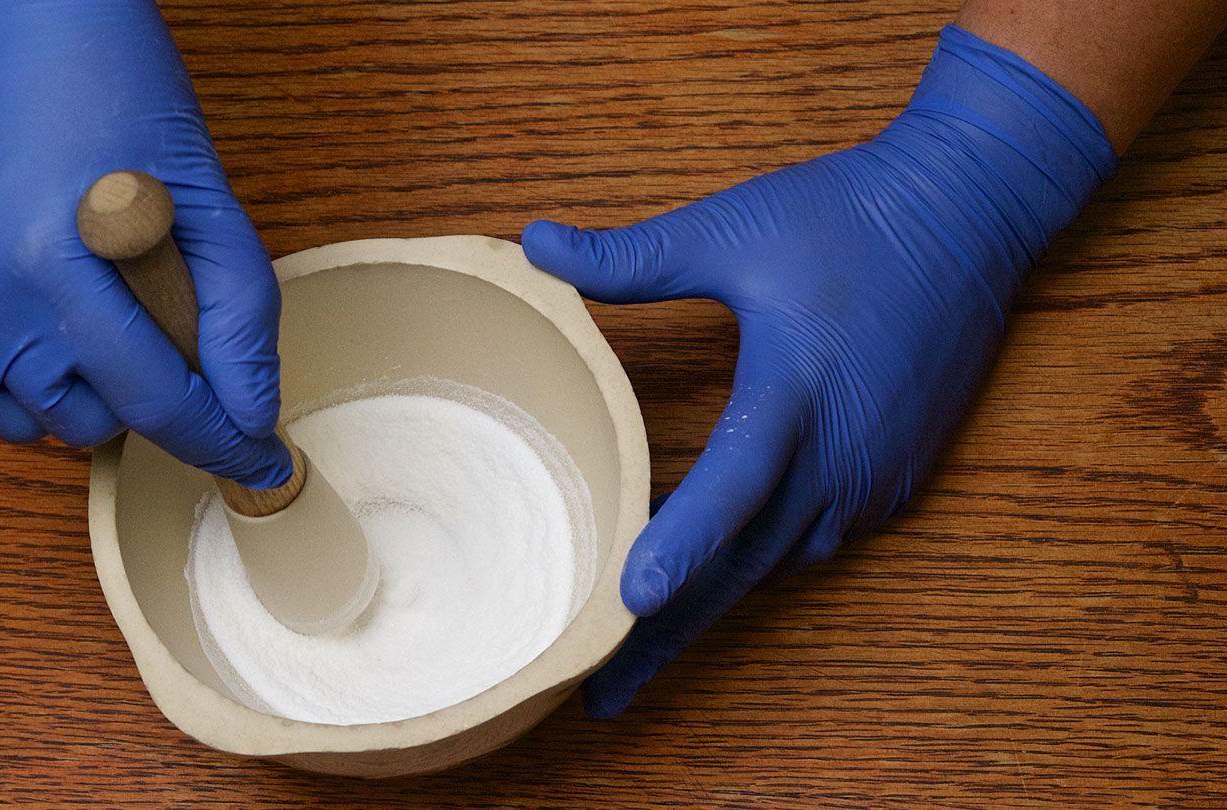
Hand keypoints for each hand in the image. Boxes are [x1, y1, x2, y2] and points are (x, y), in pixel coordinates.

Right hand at [0, 1, 289, 485]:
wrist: (23, 11)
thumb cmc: (119, 82)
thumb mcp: (205, 195)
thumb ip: (237, 313)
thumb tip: (251, 412)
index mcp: (56, 264)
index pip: (154, 399)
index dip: (218, 441)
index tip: (257, 466)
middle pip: (80, 419)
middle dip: (146, 404)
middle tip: (176, 349)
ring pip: (9, 412)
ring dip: (73, 398)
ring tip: (110, 339)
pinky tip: (41, 340)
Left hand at [524, 25, 1115, 716]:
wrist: (968, 210)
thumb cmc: (847, 214)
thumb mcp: (731, 226)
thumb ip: (631, 256)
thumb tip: (532, 242)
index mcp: (796, 388)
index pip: (732, 484)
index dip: (679, 544)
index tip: (627, 603)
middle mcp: (840, 450)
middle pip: (746, 562)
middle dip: (673, 632)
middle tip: (604, 690)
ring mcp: (874, 471)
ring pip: (780, 562)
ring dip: (714, 605)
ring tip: (647, 647)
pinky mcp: (894, 474)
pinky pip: (816, 541)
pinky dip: (763, 566)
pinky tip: (721, 576)